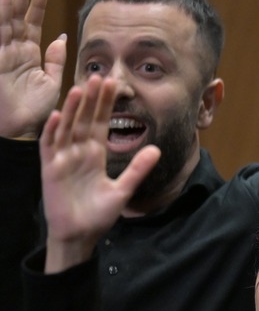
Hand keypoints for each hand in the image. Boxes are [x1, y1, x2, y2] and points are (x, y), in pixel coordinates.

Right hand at [0, 0, 65, 139]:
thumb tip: (61, 36)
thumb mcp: (51, 81)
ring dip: (7, 2)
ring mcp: (1, 53)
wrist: (21, 129)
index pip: (32, 23)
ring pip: (4, 22)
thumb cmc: (36, 110)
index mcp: (29, 54)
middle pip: (17, 17)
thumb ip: (55, 58)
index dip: (36, 4)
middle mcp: (13, 50)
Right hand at [39, 79, 157, 271]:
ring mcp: (63, 159)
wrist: (80, 234)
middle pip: (84, 120)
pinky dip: (53, 131)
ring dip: (73, 109)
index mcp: (95, 153)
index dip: (105, 104)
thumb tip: (156, 149)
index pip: (100, 123)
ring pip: (67, 128)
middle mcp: (78, 151)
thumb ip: (138, 169)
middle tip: (99, 76)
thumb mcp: (123, 189)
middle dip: (91, 100)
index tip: (113, 84)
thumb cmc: (98, 214)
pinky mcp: (51, 169)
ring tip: (80, 89)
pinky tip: (58, 115)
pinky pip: (51, 146)